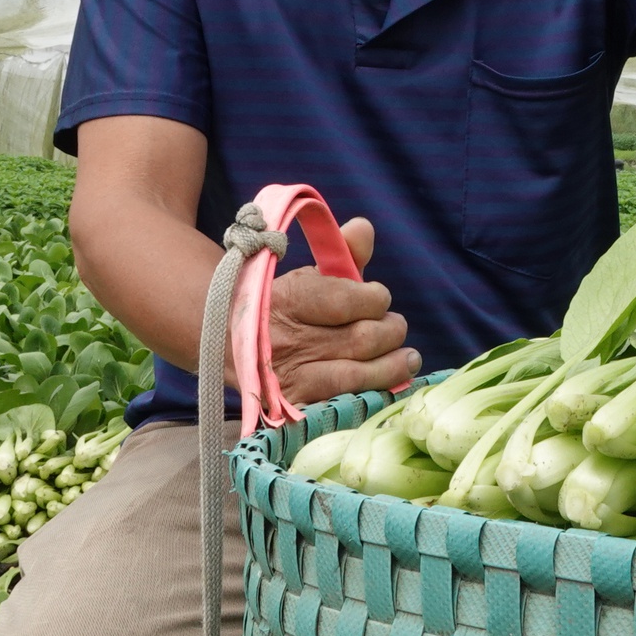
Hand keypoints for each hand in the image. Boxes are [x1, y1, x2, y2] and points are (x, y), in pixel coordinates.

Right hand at [265, 218, 418, 404]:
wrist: (227, 343)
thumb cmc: (280, 303)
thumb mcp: (306, 274)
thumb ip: (342, 252)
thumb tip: (364, 227)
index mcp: (287, 299)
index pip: (346, 300)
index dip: (374, 298)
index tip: (379, 297)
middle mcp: (286, 341)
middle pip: (360, 339)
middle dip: (389, 331)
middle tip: (395, 327)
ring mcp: (288, 378)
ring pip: (355, 375)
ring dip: (391, 367)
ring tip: (408, 358)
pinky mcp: (293, 407)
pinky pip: (342, 403)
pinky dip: (371, 393)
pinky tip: (388, 385)